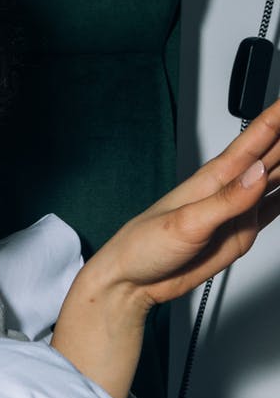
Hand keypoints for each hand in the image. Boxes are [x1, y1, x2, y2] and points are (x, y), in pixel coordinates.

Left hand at [54, 97, 279, 397]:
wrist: (132, 282)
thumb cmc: (142, 247)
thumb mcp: (185, 222)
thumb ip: (225, 200)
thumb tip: (257, 171)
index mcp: (214, 178)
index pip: (255, 138)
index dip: (276, 116)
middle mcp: (229, 188)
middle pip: (272, 152)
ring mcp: (237, 209)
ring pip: (278, 177)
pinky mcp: (241, 230)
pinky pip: (274, 206)